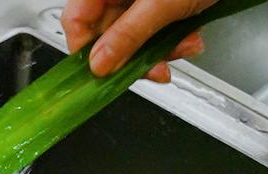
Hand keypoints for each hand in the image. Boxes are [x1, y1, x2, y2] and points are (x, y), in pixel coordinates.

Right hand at [62, 0, 213, 81]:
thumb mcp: (160, 4)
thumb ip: (128, 35)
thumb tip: (99, 64)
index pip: (76, 20)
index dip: (87, 50)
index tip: (104, 74)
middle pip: (109, 34)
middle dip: (136, 55)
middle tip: (155, 69)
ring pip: (135, 38)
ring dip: (161, 51)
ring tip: (184, 46)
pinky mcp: (160, 5)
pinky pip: (156, 32)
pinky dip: (174, 41)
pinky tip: (190, 37)